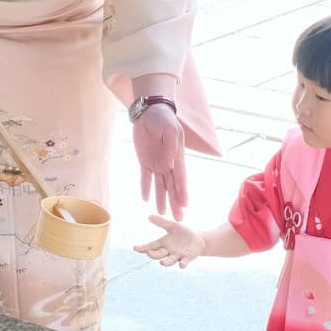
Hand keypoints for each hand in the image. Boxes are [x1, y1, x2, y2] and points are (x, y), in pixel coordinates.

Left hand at [132, 102, 187, 219]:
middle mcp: (168, 163)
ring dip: (161, 199)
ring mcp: (157, 163)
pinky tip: (146, 199)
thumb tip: (170, 163)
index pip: (180, 178)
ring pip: (160, 186)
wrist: (150, 112)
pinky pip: (145, 178)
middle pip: (172, 186)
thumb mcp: (169, 129)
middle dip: (174, 202)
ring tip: (162, 213)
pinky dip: (146, 188)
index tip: (185, 205)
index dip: (182, 192)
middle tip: (178, 218)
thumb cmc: (163, 119)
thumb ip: (170, 146)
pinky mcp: (145, 161)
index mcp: (177, 157)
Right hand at [133, 214, 205, 267]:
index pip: (151, 246)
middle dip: (153, 254)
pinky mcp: (187, 258)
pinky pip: (184, 262)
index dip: (143, 248)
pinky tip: (181, 264)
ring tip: (162, 263)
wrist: (198, 240)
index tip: (135, 248)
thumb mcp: (173, 226)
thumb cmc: (184, 234)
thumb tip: (148, 216)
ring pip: (169, 261)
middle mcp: (168, 251)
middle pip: (158, 254)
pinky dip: (182, 264)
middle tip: (148, 252)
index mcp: (163, 243)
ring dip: (166, 262)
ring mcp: (177, 256)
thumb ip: (161, 222)